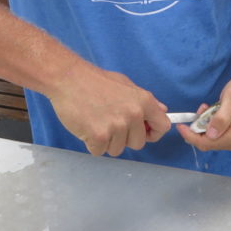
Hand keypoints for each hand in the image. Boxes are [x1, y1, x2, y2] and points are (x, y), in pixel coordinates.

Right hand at [48, 67, 168, 156]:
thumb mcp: (126, 85)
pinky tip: (86, 127)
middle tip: (109, 123)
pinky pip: (99, 151)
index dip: (153, 133)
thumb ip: (145, 101)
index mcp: (143, 101)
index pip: (162, 126)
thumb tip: (162, 110)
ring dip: (106, 141)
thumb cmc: (95, 81)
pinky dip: (91, 144)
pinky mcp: (98, 135)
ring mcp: (116, 126)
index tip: (143, 133)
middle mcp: (133, 114)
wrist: (68, 78)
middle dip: (125, 139)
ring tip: (96, 122)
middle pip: (138, 143)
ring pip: (117, 149)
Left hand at [177, 72, 230, 152]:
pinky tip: (219, 113)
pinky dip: (217, 128)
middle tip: (201, 109)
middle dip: (200, 129)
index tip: (181, 126)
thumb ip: (221, 117)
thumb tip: (210, 134)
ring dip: (209, 127)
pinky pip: (224, 137)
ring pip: (216, 141)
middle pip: (210, 144)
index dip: (190, 135)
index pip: (206, 143)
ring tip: (211, 108)